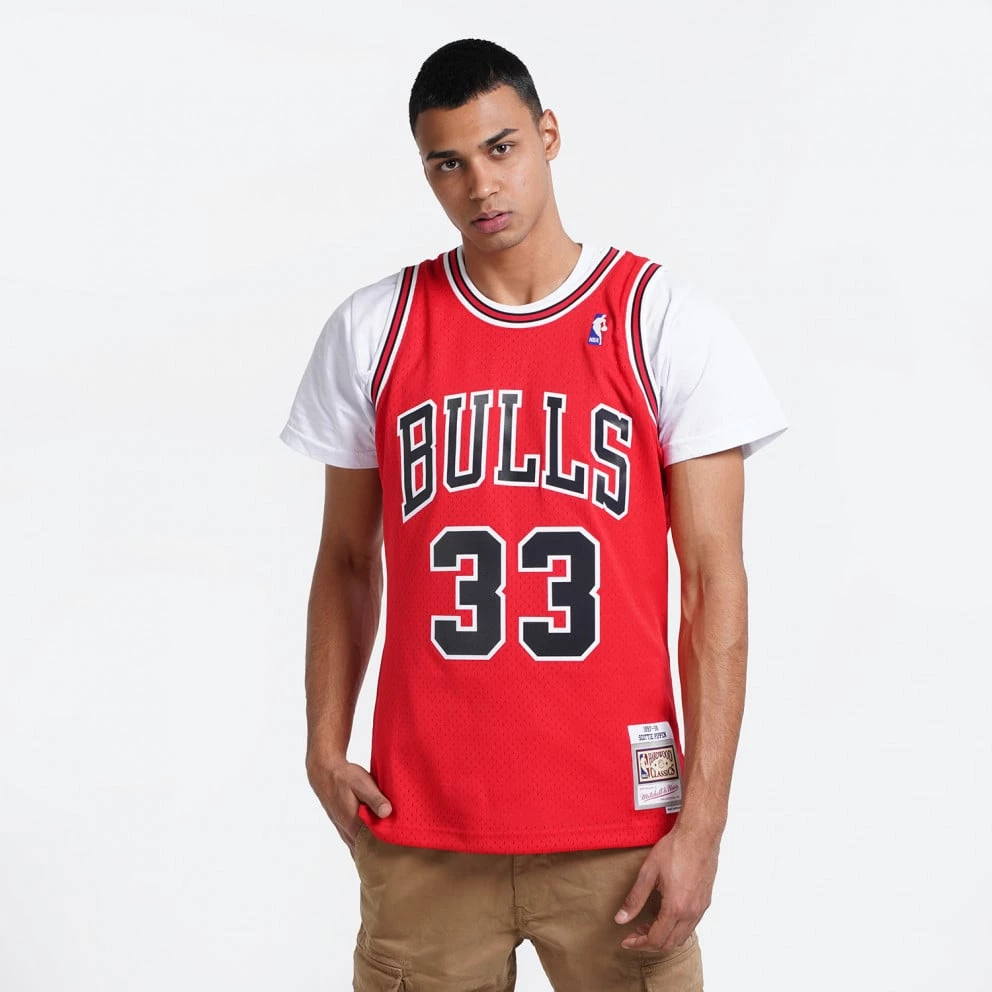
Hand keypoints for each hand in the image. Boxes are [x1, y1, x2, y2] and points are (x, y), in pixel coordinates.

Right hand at [305, 752, 392, 855]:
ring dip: (371, 852)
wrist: (325, 772)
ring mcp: (344, 829)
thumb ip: (374, 798)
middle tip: (397, 862)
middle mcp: (347, 831)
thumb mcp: (361, 783)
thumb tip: (387, 812)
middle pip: (365, 851)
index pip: (370, 847)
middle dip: (379, 857)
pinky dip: (364, 846)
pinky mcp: (344, 825)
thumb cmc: (344, 777)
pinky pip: (355, 842)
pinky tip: (373, 847)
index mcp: (352, 824)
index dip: (384, 853)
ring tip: (388, 858)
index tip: (399, 857)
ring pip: (359, 848)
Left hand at [614, 824, 719, 952]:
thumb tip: (621, 919)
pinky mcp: (705, 901)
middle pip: (670, 944)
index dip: (638, 944)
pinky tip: (665, 916)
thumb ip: (634, 899)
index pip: (656, 939)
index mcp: (676, 907)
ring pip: (682, 937)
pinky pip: (691, 926)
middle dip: (650, 944)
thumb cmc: (675, 848)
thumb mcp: (648, 872)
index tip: (627, 940)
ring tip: (647, 925)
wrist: (699, 834)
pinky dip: (676, 929)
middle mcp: (691, 912)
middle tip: (634, 934)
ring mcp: (701, 908)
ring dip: (663, 937)